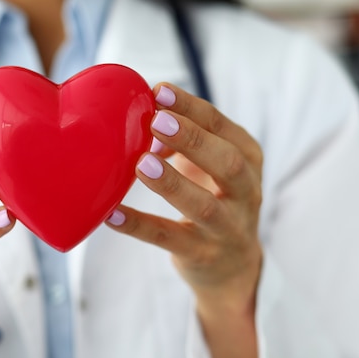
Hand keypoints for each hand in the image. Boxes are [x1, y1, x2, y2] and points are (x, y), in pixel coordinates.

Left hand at [106, 84, 262, 357]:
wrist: (233, 266)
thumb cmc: (215, 198)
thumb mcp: (210, 166)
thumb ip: (185, 140)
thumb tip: (145, 117)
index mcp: (248, 160)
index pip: (223, 128)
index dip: (192, 108)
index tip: (160, 91)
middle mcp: (246, 193)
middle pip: (228, 163)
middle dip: (193, 140)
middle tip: (156, 121)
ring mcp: (228, 228)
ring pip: (204, 206)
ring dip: (172, 183)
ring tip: (141, 164)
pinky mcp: (203, 256)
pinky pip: (168, 240)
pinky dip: (139, 226)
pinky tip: (111, 214)